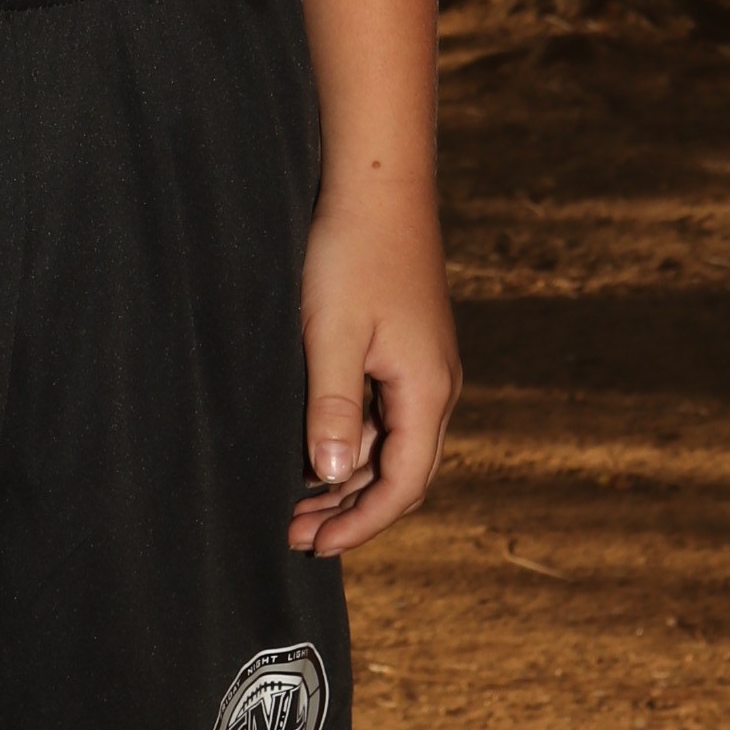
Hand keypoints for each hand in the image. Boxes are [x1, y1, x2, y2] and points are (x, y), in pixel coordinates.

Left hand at [289, 179, 460, 558]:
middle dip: (351, 509)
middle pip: (401, 473)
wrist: (376, 182)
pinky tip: (313, 445)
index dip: (360, 523)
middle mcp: (435, 384)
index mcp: (426, 389)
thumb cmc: (351, 253)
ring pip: (391, 444)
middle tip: (294, 532)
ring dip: (348, 476)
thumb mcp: (332, 334)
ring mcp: (423, 365)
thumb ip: (333, 408)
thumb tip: (333, 475)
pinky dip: (352, 439)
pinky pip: (385, 413)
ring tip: (294, 498)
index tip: (314, 546)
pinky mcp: (405, 346)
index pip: (404, 485)